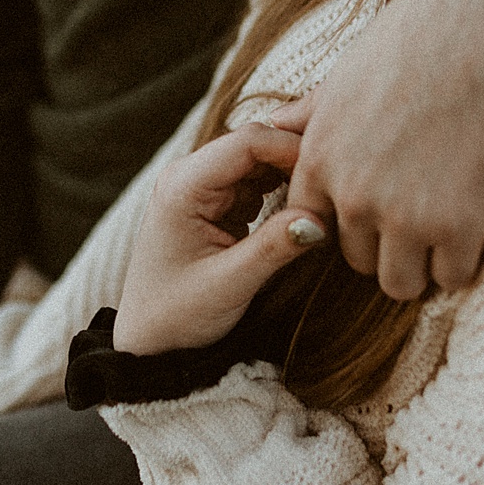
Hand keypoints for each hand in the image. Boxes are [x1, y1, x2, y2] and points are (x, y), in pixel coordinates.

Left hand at [114, 122, 329, 355]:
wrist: (149, 342)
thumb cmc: (177, 316)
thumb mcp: (229, 285)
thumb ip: (274, 248)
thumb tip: (321, 217)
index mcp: (183, 185)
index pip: (248, 142)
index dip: (292, 149)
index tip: (329, 173)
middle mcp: (189, 175)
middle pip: (256, 144)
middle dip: (296, 161)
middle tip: (334, 187)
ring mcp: (202, 186)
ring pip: (260, 160)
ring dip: (292, 176)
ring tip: (322, 200)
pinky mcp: (216, 201)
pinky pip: (257, 181)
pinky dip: (282, 191)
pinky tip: (302, 211)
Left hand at [277, 0, 483, 300]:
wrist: (477, 27)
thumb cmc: (410, 42)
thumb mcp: (342, 79)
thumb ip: (309, 118)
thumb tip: (274, 125)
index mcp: (320, 162)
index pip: (315, 226)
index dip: (350, 220)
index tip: (382, 202)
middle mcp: (354, 197)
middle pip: (360, 261)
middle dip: (388, 244)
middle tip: (424, 209)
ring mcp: (405, 216)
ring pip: (402, 282)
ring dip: (425, 263)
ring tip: (449, 226)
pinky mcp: (459, 227)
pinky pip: (453, 277)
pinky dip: (465, 259)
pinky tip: (476, 224)